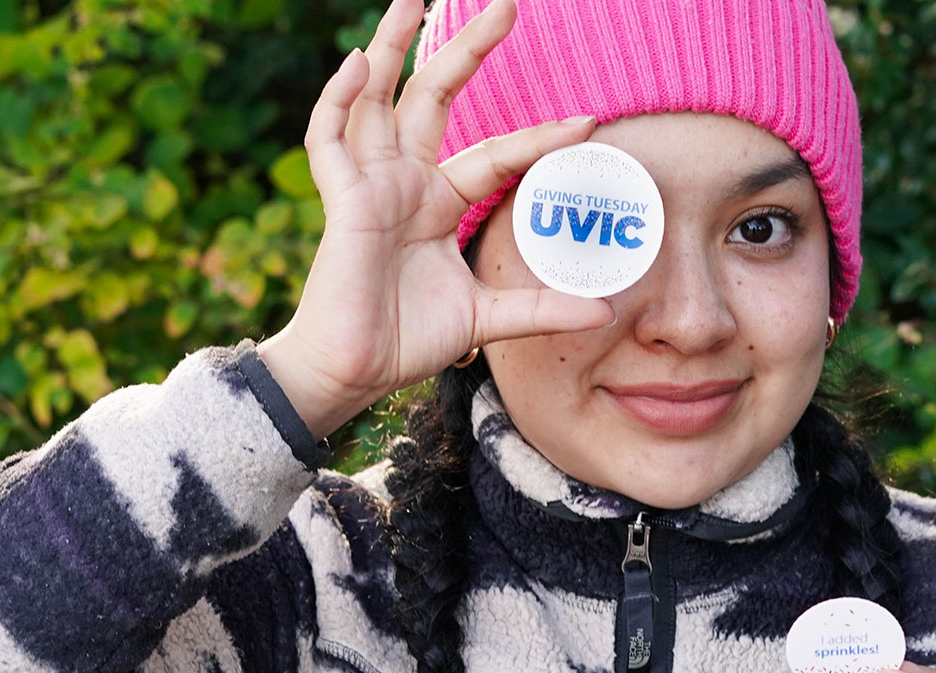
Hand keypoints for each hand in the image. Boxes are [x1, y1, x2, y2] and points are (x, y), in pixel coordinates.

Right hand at [258, 0, 612, 437]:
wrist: (353, 373)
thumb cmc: (406, 340)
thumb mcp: (487, 318)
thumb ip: (540, 309)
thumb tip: (605, 312)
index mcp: (437, 201)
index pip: (496, 154)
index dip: (539, 139)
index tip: (588, 122)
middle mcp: (404, 182)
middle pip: (433, 98)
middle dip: (465, 51)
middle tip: (505, 7)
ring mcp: (370, 187)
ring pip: (377, 100)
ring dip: (388, 48)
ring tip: (410, 0)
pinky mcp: (342, 203)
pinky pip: (330, 140)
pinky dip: (337, 100)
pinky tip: (355, 65)